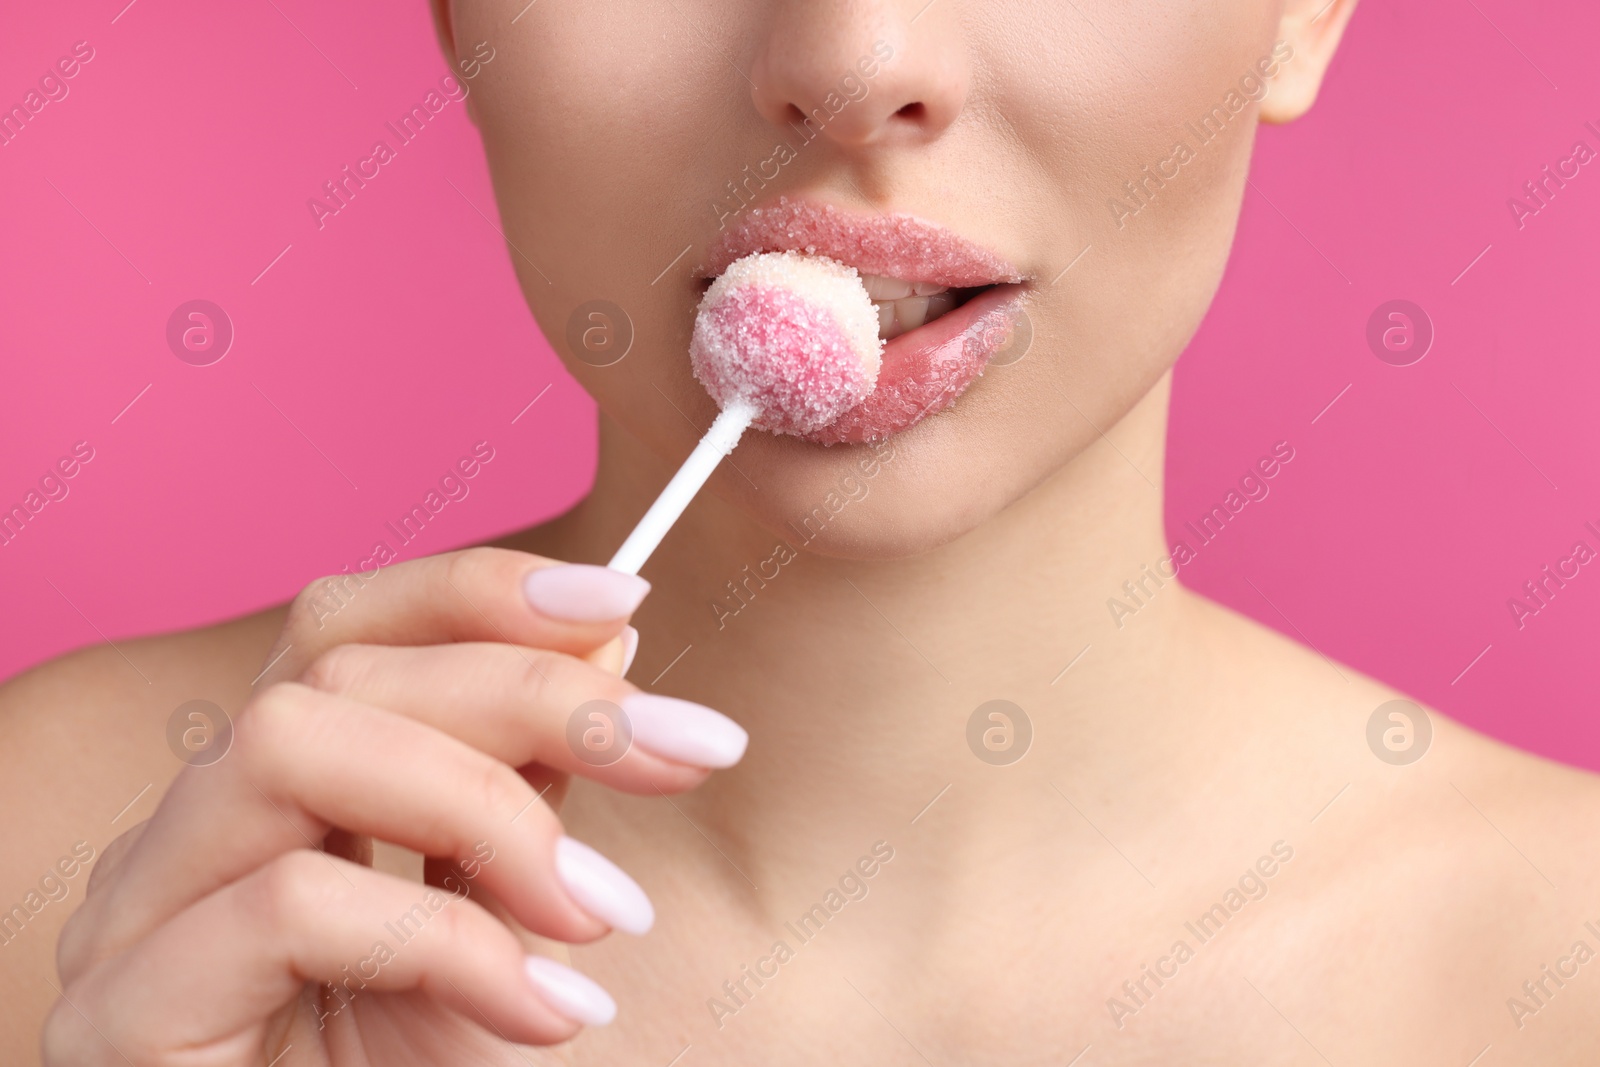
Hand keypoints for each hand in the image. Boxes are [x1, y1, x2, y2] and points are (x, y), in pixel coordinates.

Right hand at [43, 548, 746, 1064]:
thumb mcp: (488, 925)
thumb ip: (524, 790)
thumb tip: (608, 639)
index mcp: (261, 801)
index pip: (344, 627)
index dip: (481, 592)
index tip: (625, 600)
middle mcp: (181, 836)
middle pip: (337, 668)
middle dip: (537, 691)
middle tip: (686, 750)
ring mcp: (133, 919)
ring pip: (293, 743)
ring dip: (487, 804)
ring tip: (602, 914)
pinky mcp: (123, 1014)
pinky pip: (292, 905)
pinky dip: (453, 942)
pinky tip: (549, 1012)